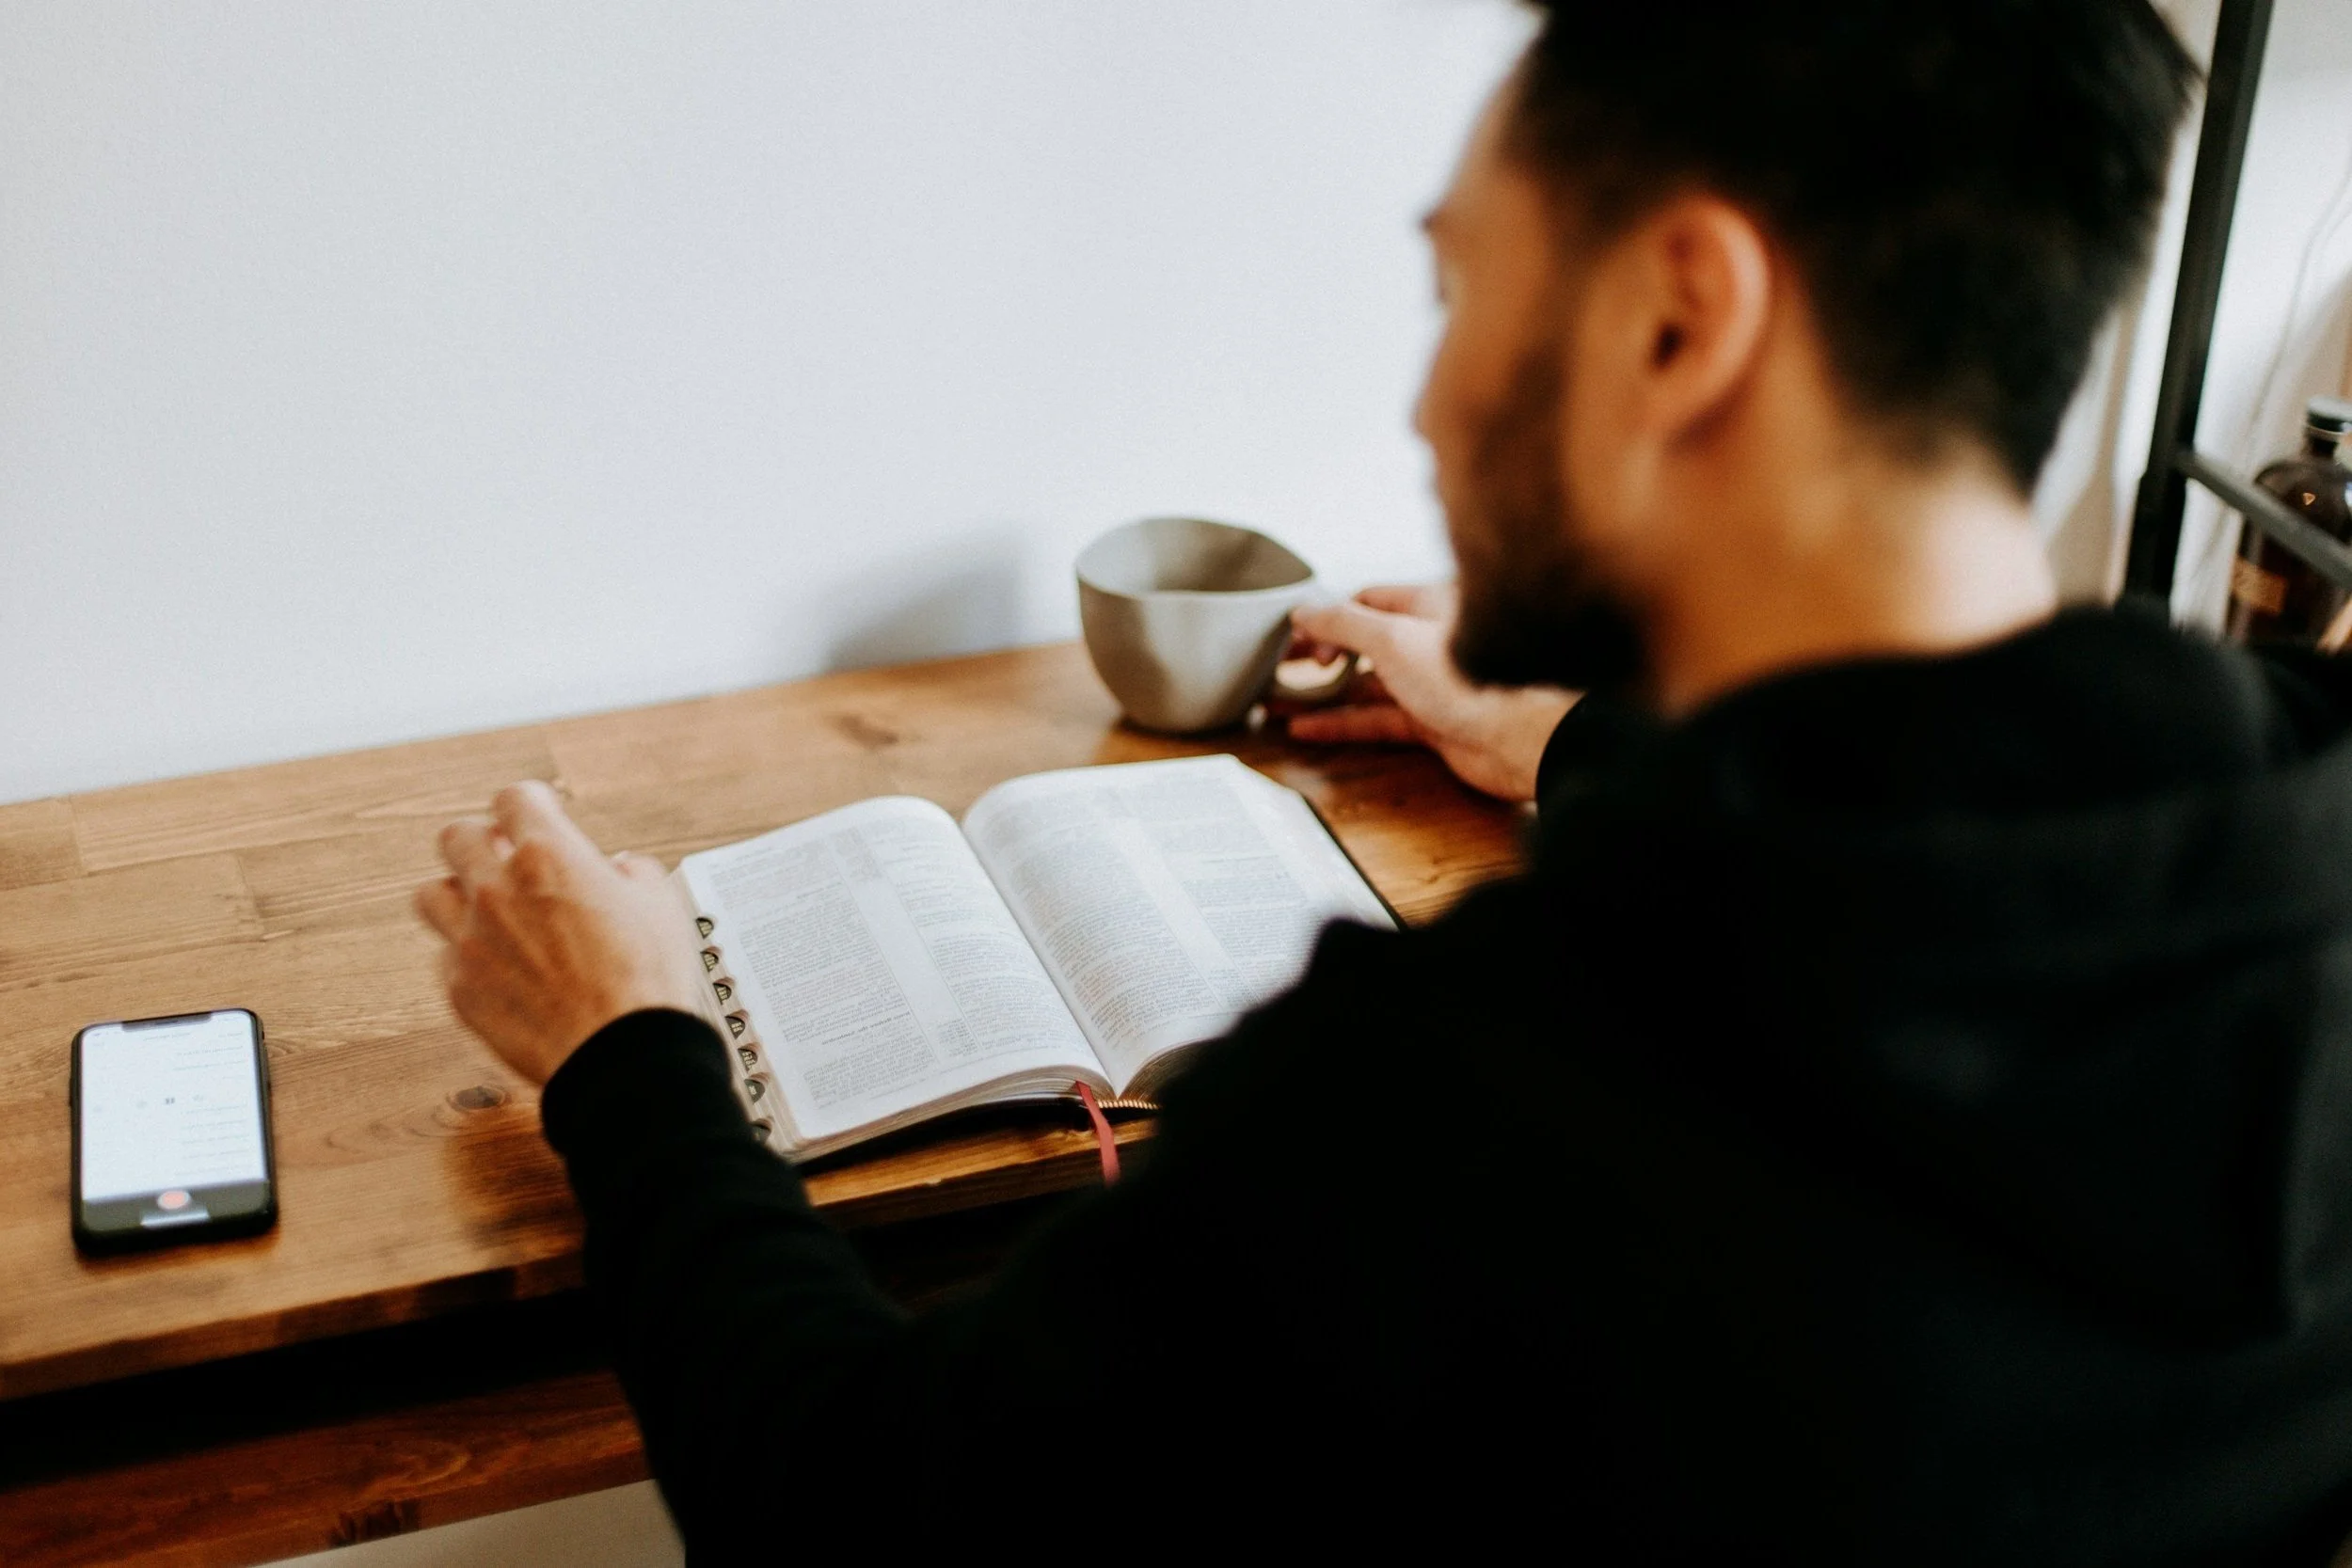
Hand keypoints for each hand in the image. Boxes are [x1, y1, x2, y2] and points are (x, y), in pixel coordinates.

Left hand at [414, 781, 711, 1084]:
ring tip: (488, 910)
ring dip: (458, 895)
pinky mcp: (460, 989)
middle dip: (483, 842)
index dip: (529, 804)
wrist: (621, 1054)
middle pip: (457, 836)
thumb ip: (631, 873)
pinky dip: (466, 956)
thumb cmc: (645, 981)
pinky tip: (497, 966)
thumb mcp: (660, 904)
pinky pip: (445, 957)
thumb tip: (619, 870)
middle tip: (506, 858)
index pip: (513, 799)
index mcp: (548, 856)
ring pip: (431, 894)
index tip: (537, 814)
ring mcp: (471, 941)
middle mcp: (498, 890)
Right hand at [1284, 583, 1576, 803]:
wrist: (1527, 737)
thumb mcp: (1393, 638)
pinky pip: (1378, 721)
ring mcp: (1432, 686)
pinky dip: (1342, 724)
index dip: (1328, 617)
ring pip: (1366, 686)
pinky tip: (1307, 729)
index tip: (1293, 636)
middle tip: (1275, 667)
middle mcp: (1430, 642)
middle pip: (1363, 643)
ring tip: (1274, 701)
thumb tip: (1303, 610)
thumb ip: (1343, 623)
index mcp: (1426, 606)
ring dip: (1322, 694)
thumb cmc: (1470, 677)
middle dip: (1317, 656)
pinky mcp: (1435, 725)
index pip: (1366, 601)